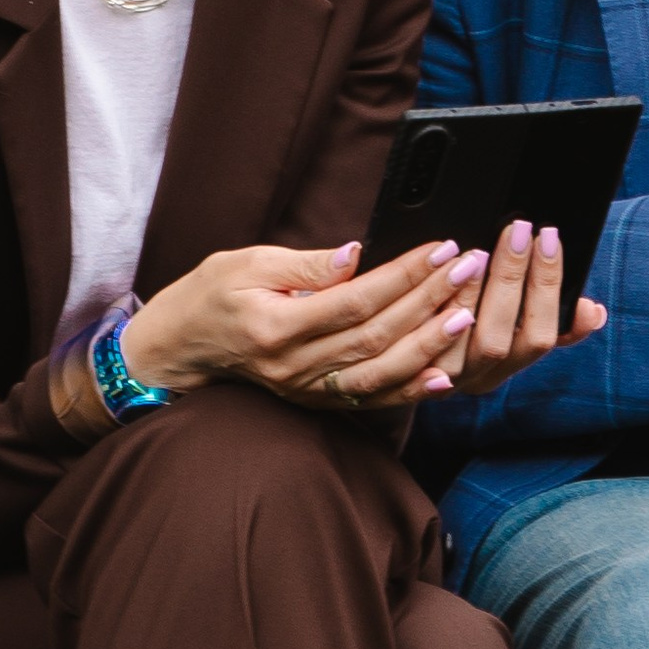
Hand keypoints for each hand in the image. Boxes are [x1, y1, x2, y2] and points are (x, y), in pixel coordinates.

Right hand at [122, 237, 484, 410]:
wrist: (179, 349)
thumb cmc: (210, 297)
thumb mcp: (246, 263)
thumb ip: (305, 263)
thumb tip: (356, 254)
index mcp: (277, 325)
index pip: (356, 300)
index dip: (403, 275)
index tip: (440, 248)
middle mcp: (294, 366)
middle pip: (377, 335)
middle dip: (429, 300)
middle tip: (469, 267)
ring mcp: (306, 390)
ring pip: (380, 372)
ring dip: (429, 344)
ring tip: (467, 313)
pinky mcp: (315, 401)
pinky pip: (369, 400)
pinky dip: (409, 390)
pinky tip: (442, 376)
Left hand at [433, 219, 608, 401]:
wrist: (416, 365)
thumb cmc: (483, 331)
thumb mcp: (523, 330)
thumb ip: (559, 321)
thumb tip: (592, 311)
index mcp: (513, 364)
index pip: (540, 336)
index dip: (548, 287)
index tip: (549, 239)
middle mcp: (481, 377)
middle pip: (499, 340)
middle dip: (512, 279)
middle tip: (517, 231)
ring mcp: (443, 376)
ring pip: (456, 343)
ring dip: (468, 295)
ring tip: (477, 252)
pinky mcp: (410, 371)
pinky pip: (420, 342)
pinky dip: (431, 305)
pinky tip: (437, 270)